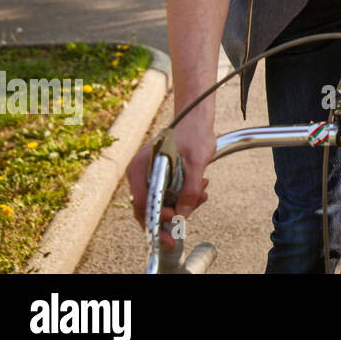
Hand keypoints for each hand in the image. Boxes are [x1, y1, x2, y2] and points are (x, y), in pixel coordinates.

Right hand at [127, 109, 213, 250]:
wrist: (196, 120)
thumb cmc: (194, 134)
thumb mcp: (197, 161)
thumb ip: (190, 188)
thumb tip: (183, 214)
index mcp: (140, 168)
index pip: (142, 202)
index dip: (157, 217)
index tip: (175, 219)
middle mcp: (139, 174)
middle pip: (148, 208)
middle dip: (171, 214)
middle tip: (191, 213)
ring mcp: (146, 177)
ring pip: (159, 204)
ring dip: (182, 204)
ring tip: (201, 192)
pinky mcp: (157, 178)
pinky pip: (166, 196)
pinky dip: (182, 198)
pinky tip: (199, 191)